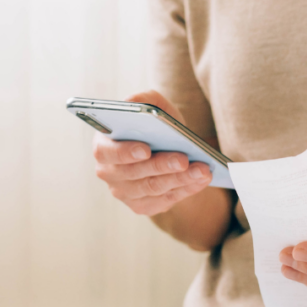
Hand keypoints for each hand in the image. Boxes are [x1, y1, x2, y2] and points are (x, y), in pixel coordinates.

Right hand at [93, 90, 212, 215]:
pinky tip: (202, 179)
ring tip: (202, 169)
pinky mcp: (142, 206)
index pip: (107, 151)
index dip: (125, 152)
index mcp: (104, 144)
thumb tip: (133, 102)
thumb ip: (144, 100)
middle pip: (135, 173)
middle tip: (184, 160)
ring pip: (153, 188)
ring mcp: (124, 192)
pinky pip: (165, 200)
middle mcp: (109, 172)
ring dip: (180, 179)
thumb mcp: (154, 109)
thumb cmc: (156, 128)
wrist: (168, 152)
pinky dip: (187, 189)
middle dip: (162, 166)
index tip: (146, 149)